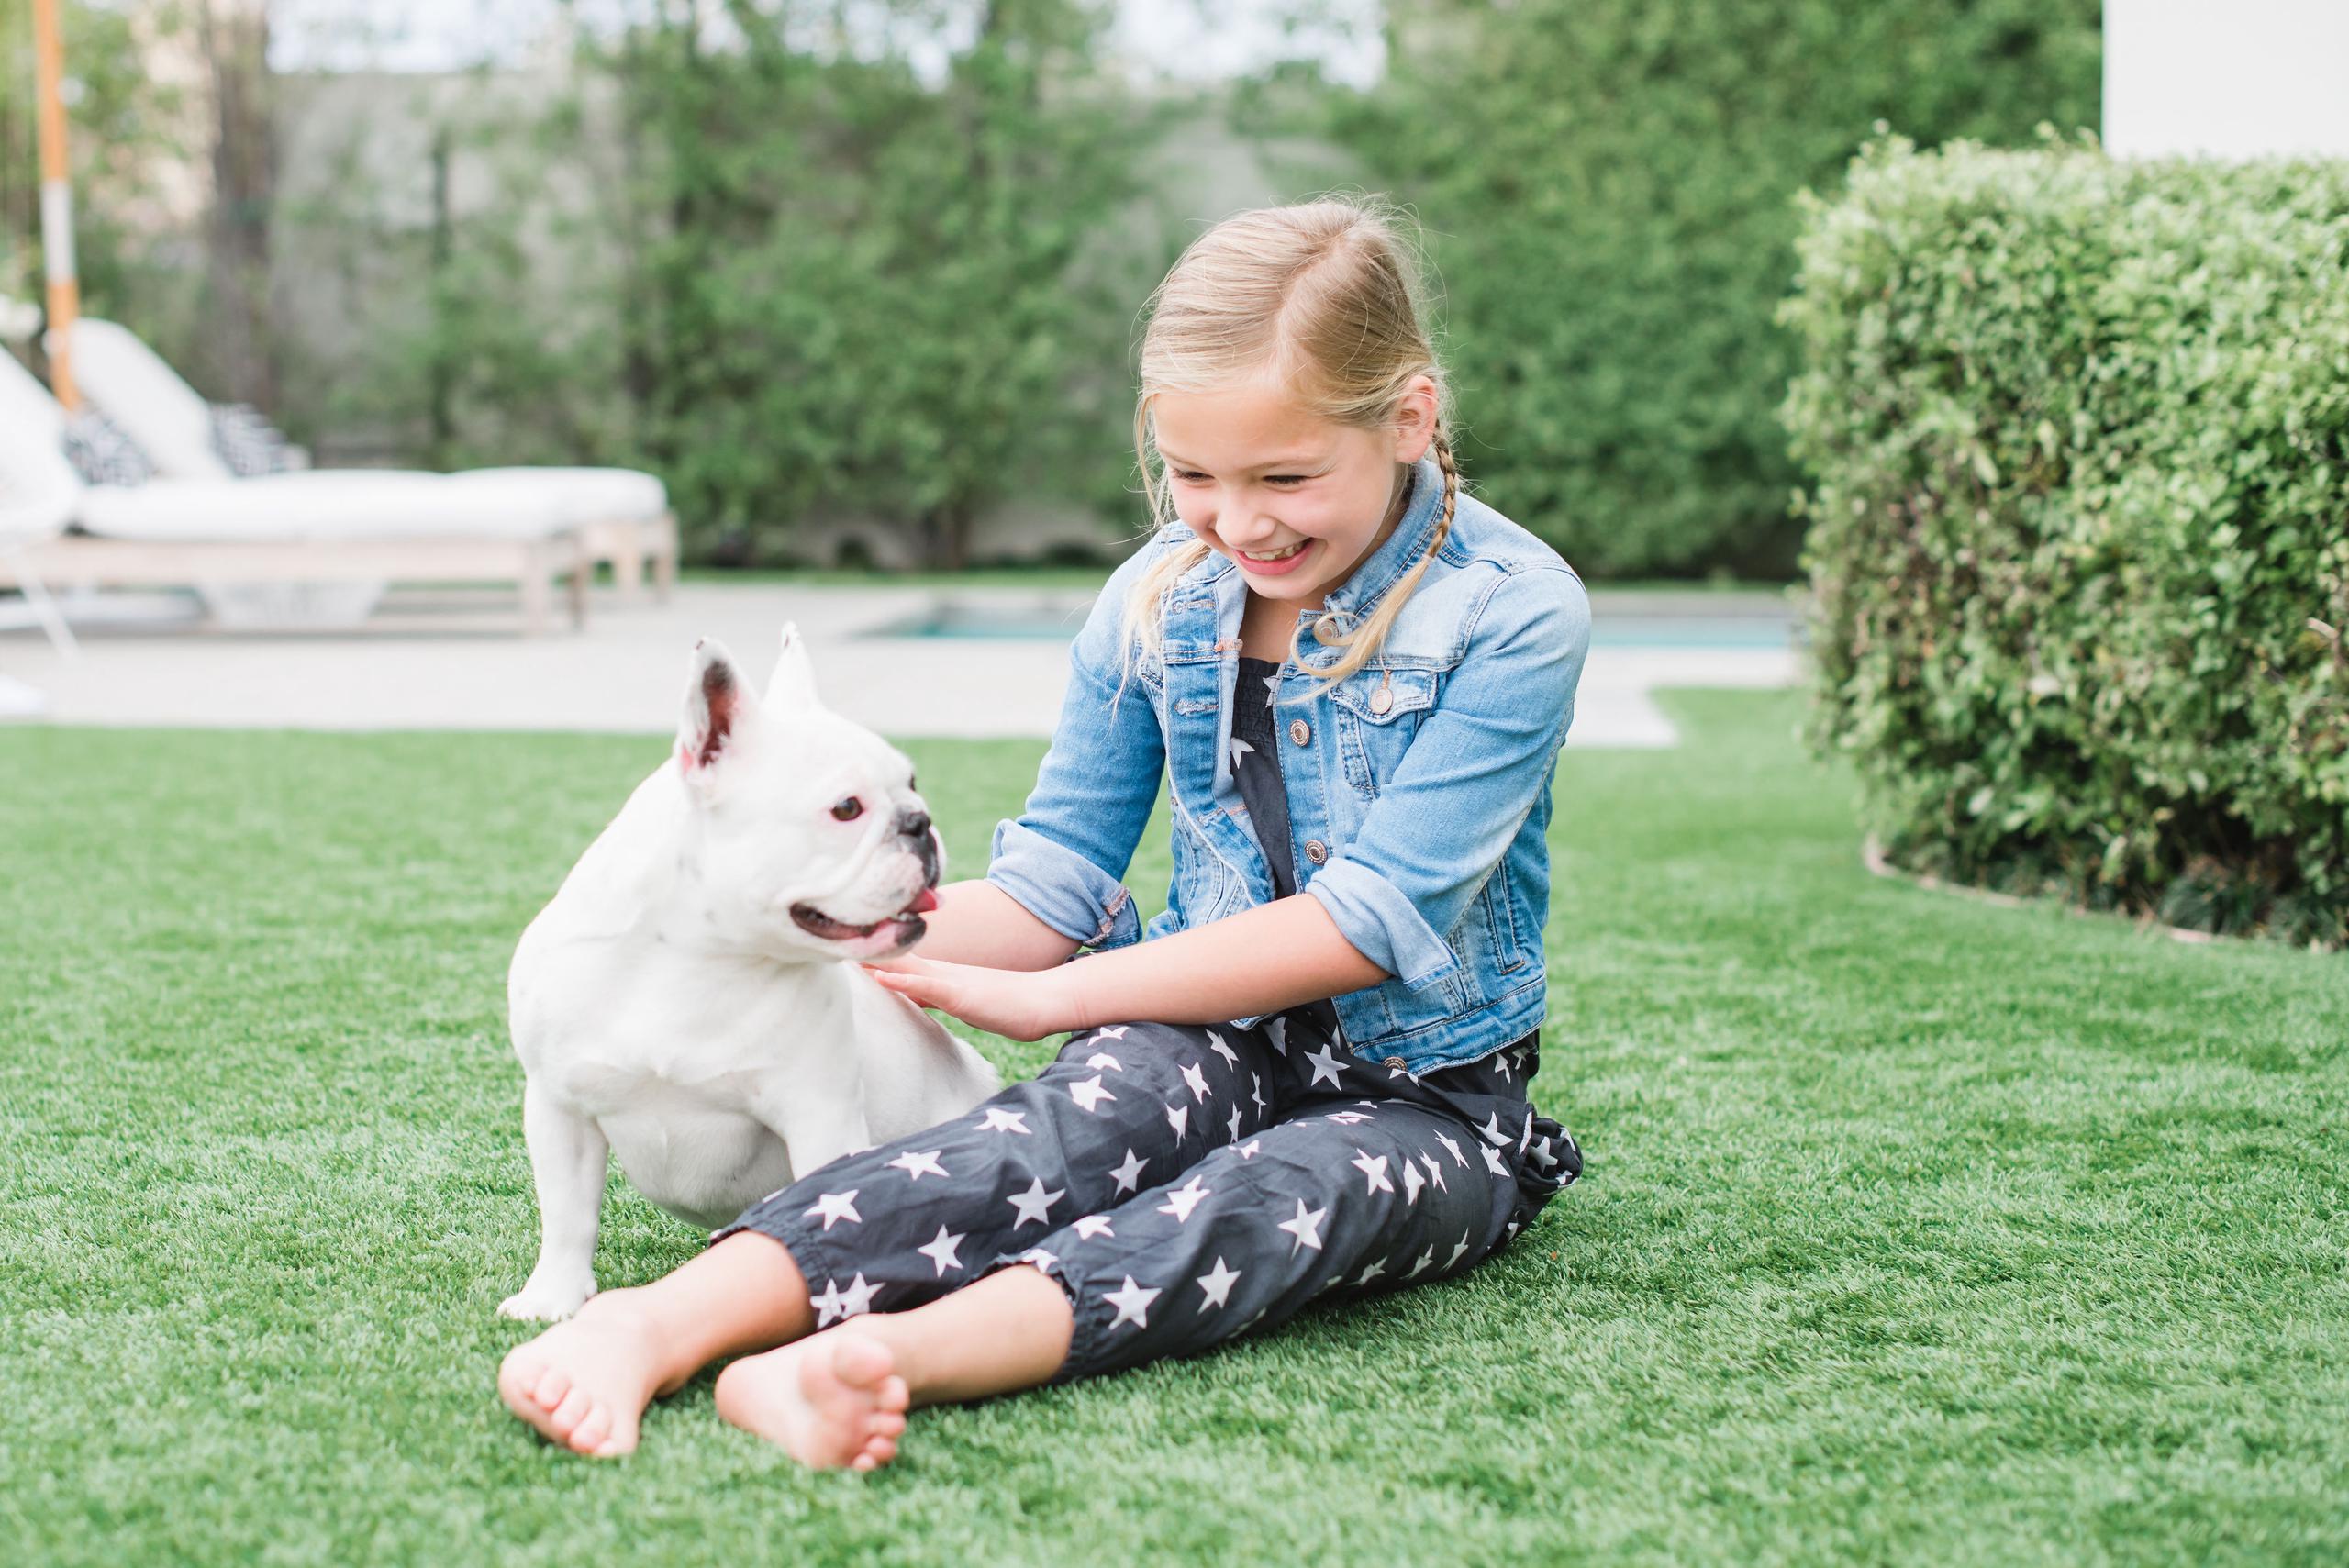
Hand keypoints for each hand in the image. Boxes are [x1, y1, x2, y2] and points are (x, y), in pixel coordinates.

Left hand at [861, 955, 1085, 1042]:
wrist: (1044, 1003)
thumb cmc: (1012, 1007)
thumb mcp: (967, 1003)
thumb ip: (944, 998)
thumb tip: (923, 999)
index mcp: (941, 976)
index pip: (898, 964)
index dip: (870, 956)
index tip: (841, 948)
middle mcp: (942, 973)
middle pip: (895, 959)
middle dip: (865, 952)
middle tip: (829, 941)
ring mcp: (950, 981)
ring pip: (905, 967)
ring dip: (875, 960)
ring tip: (844, 951)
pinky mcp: (961, 995)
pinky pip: (927, 986)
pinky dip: (902, 981)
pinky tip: (880, 977)